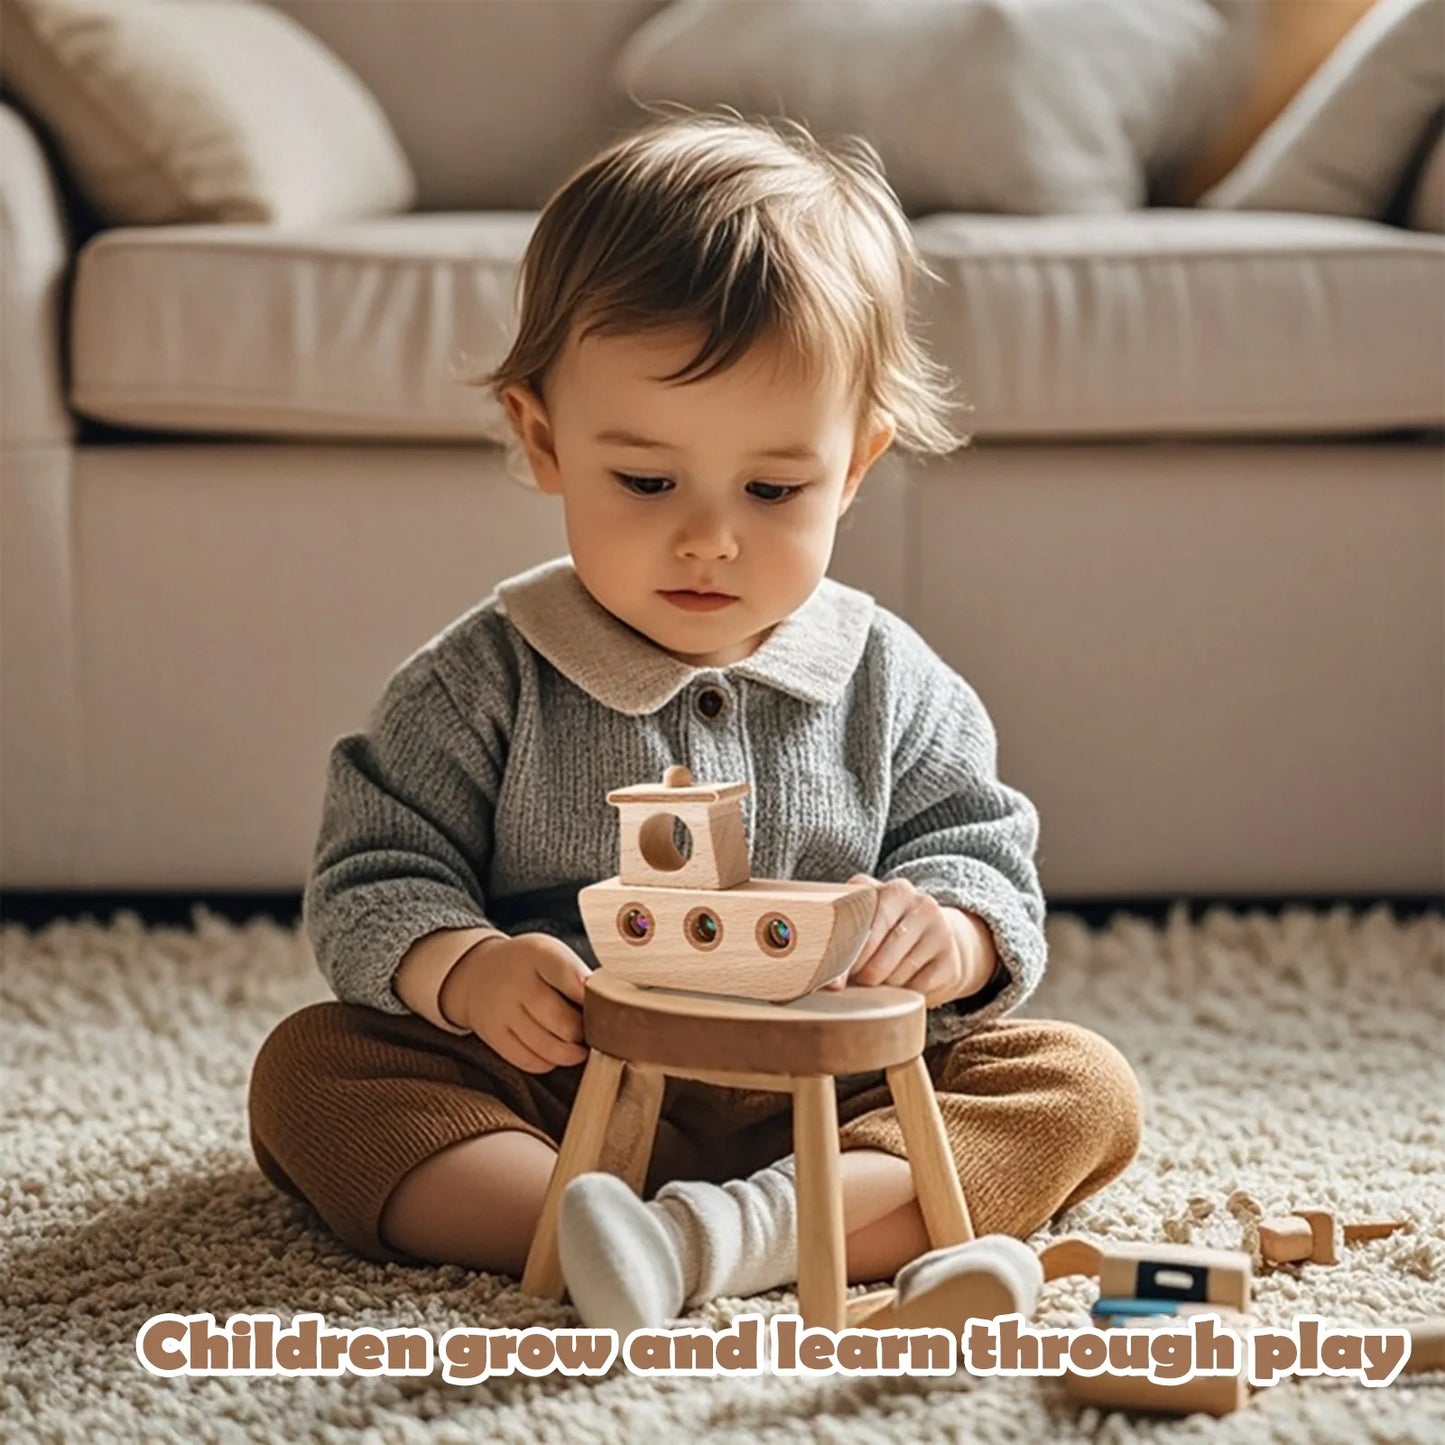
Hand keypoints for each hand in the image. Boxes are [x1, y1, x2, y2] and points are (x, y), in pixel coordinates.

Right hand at [438, 932, 590, 1073]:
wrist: (478, 971)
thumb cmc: (529, 965)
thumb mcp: (551, 953)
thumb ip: (575, 975)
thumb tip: (607, 1008)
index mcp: (538, 954)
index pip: (570, 978)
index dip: (592, 998)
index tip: (604, 1008)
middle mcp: (516, 982)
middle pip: (562, 1021)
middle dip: (584, 1033)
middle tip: (594, 1034)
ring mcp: (501, 1010)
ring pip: (546, 1046)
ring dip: (570, 1054)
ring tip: (580, 1049)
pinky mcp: (492, 1034)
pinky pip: (527, 1060)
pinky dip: (548, 1063)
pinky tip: (555, 1054)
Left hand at [827, 875, 995, 1008]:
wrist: (940, 940)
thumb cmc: (890, 930)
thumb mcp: (871, 918)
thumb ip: (845, 936)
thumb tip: (830, 983)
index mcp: (895, 890)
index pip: (865, 920)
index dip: (846, 951)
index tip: (834, 973)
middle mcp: (921, 905)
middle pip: (879, 951)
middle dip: (862, 973)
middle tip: (857, 980)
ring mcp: (940, 932)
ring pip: (896, 973)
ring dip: (882, 985)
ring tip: (880, 980)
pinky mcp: (951, 962)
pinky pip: (917, 988)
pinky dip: (904, 993)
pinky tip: (902, 986)